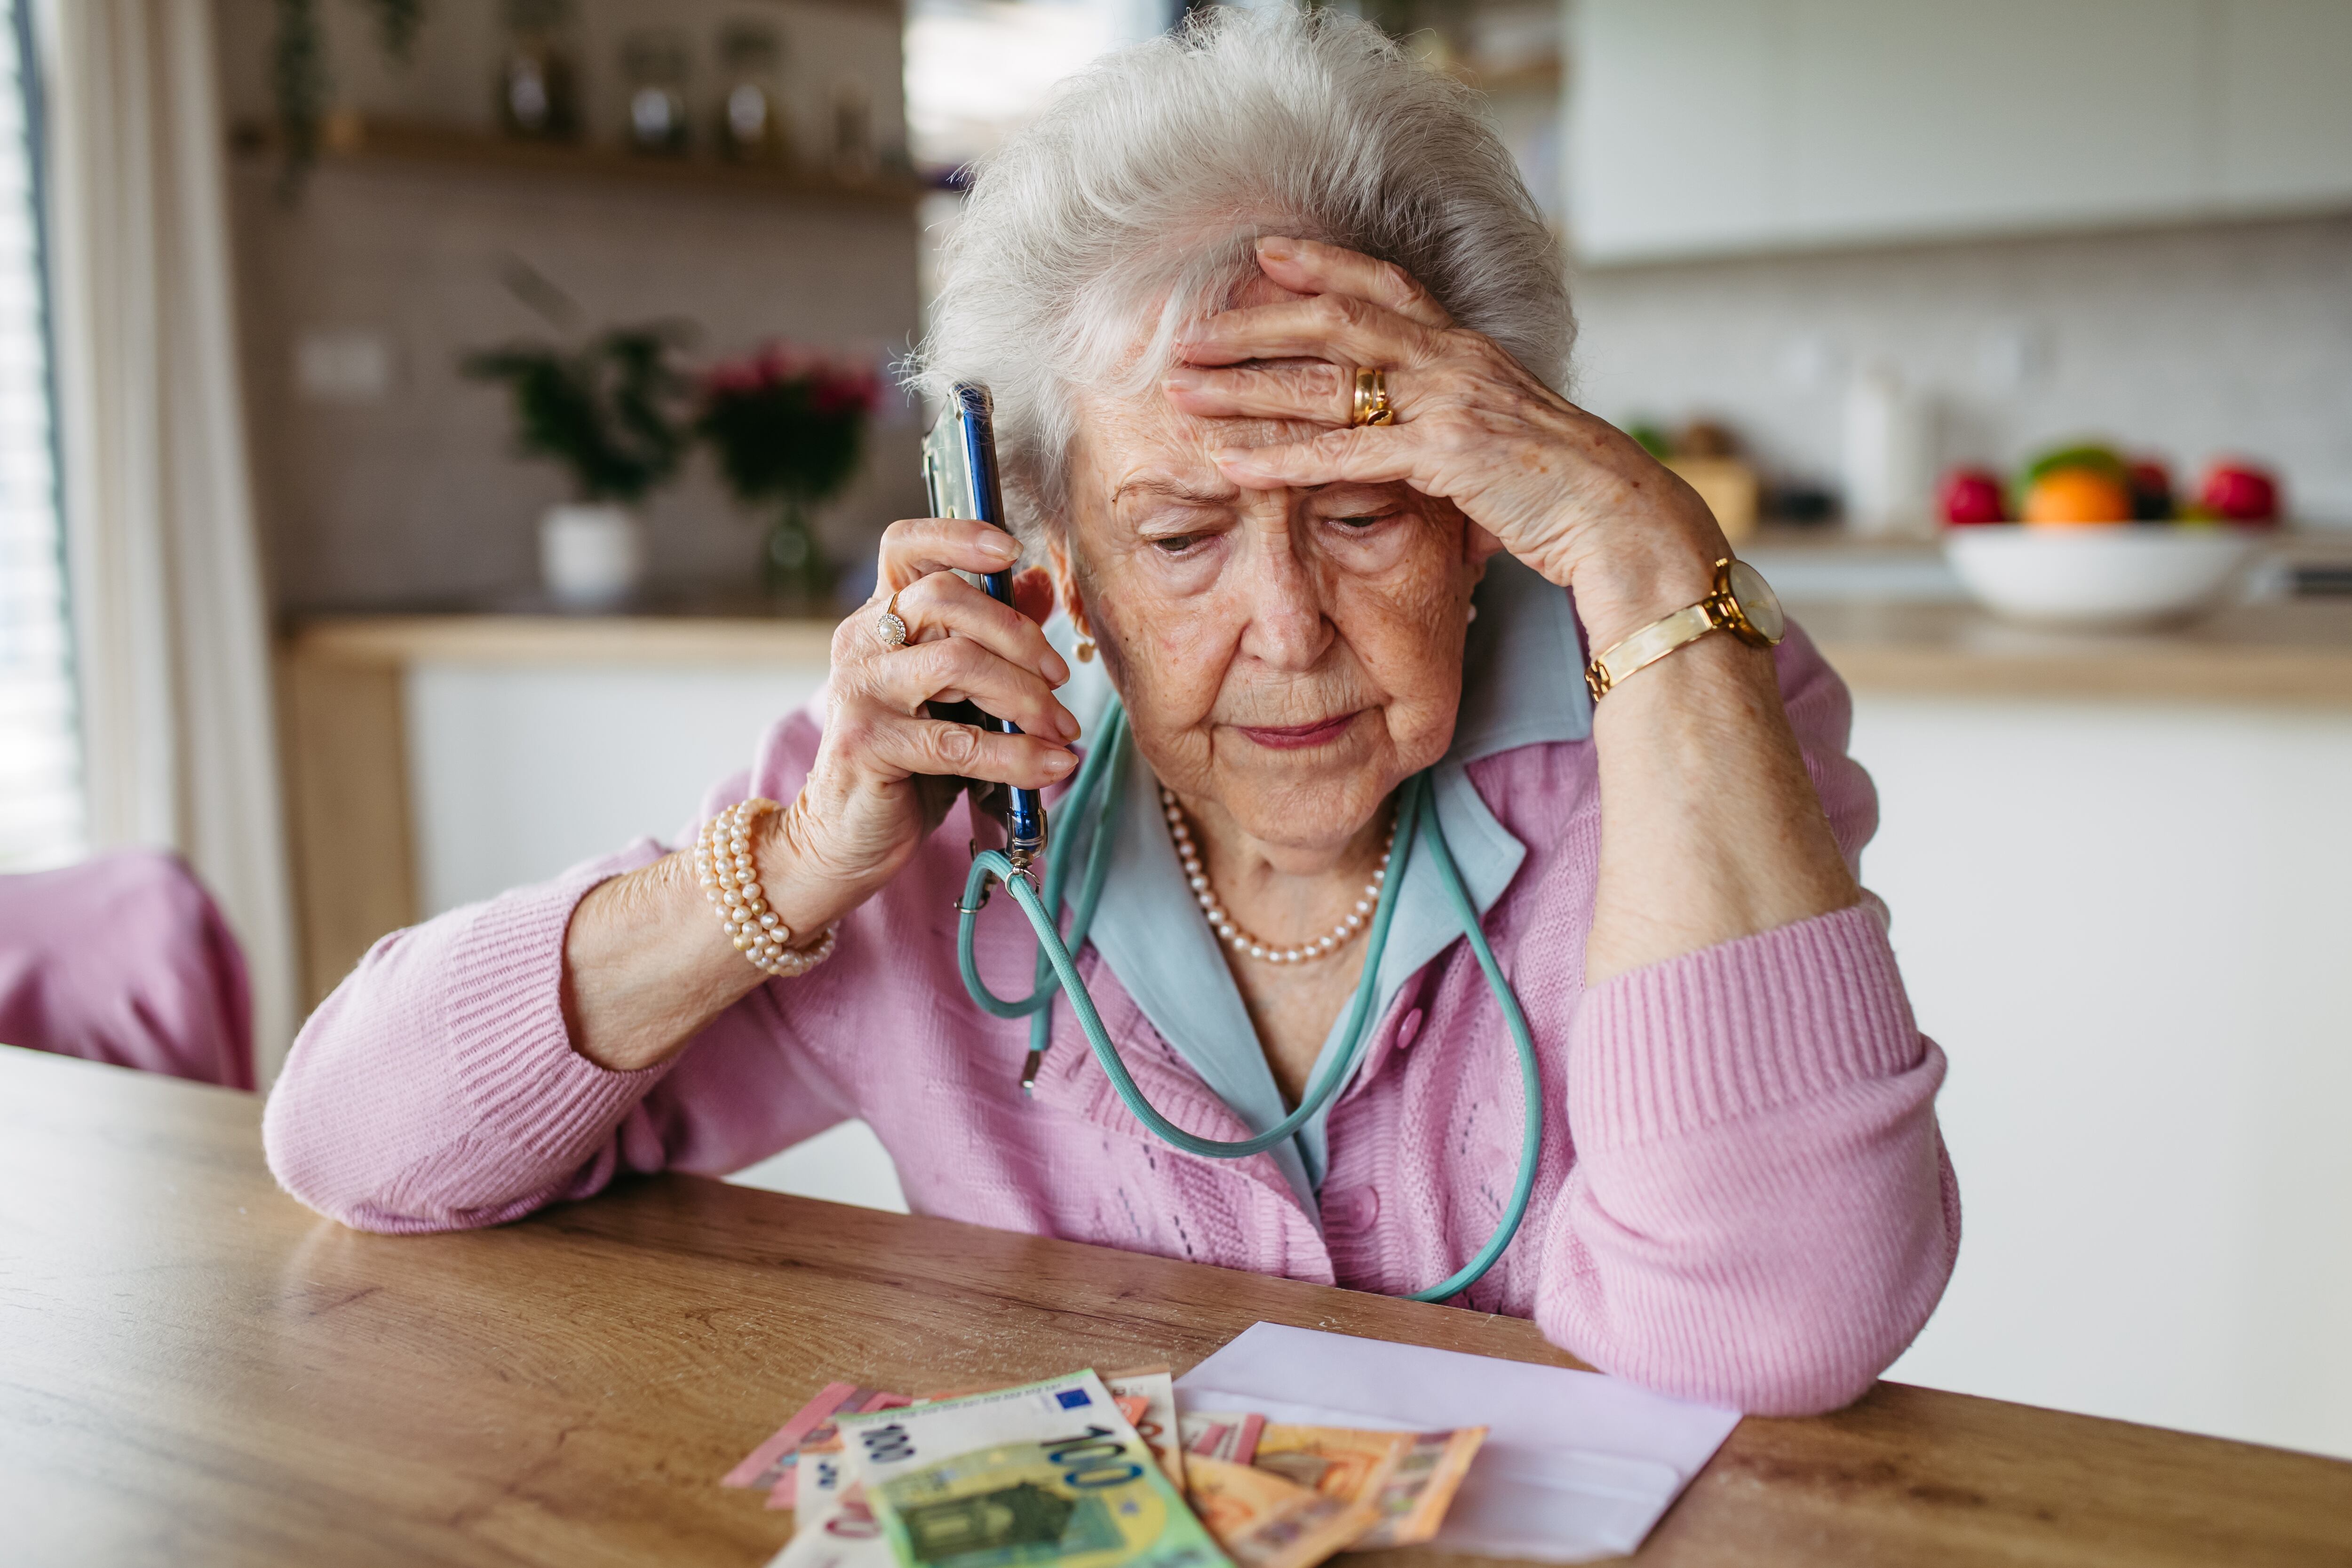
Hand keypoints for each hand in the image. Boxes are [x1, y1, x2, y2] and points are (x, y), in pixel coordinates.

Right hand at [761, 519, 1079, 936]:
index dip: (958, 535)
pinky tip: (1051, 765)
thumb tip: (1039, 583)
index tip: (1011, 549)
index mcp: (881, 619)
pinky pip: (957, 741)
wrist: (845, 838)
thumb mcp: (955, 693)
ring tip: (1059, 727)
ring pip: (956, 661)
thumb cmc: (908, 761)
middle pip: (946, 598)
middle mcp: (862, 643)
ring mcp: (859, 691)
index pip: (905, 547)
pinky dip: (1017, 755)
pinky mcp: (866, 744)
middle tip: (1059, 678)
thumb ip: (992, 638)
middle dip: (1019, 634)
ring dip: (1024, 694)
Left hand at [1162, 236, 1729, 649]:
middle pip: (1337, 322)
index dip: (1325, 264)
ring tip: (1184, 393)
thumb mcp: (1505, 436)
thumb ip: (1456, 419)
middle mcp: (1454, 363)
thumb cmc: (1566, 489)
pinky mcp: (1446, 456)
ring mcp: (1449, 404)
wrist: (1624, 519)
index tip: (1267, 254)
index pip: (1388, 288)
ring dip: (1247, 386)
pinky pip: (1345, 453)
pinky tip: (1231, 463)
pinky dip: (1281, 458)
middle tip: (1191, 333)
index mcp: (1469, 351)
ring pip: (1328, 381)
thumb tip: (1417, 435)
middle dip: (1256, 324)